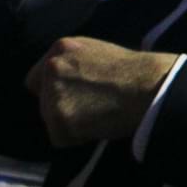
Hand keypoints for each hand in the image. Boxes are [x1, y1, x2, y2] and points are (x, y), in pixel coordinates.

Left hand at [26, 37, 182, 150]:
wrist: (149, 86)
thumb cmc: (134, 71)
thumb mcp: (97, 53)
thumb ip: (74, 64)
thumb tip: (65, 84)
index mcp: (61, 47)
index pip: (37, 78)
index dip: (53, 91)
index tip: (72, 97)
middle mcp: (52, 67)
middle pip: (43, 101)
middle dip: (63, 108)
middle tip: (92, 109)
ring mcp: (53, 93)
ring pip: (51, 120)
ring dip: (71, 124)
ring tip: (100, 115)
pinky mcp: (59, 117)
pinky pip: (60, 138)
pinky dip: (77, 138)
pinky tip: (98, 125)